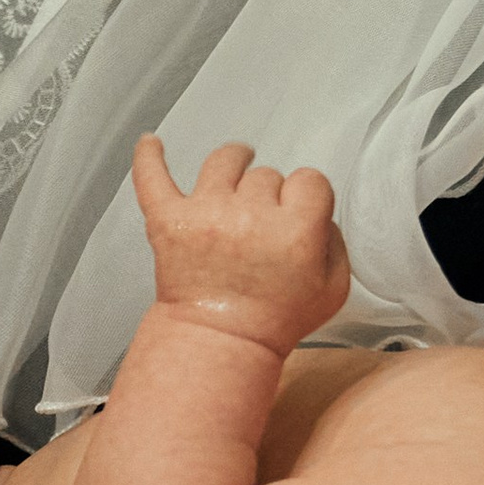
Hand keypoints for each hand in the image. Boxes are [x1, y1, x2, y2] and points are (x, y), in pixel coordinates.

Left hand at [131, 136, 350, 353]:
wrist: (221, 342)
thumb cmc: (277, 317)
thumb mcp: (333, 288)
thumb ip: (333, 240)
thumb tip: (315, 209)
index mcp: (295, 231)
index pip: (310, 180)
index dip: (307, 194)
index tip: (298, 211)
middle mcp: (249, 216)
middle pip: (266, 175)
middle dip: (268, 195)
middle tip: (261, 224)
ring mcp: (205, 215)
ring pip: (223, 161)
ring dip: (233, 162)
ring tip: (235, 171)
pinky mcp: (168, 221)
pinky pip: (153, 177)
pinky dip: (149, 157)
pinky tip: (152, 142)